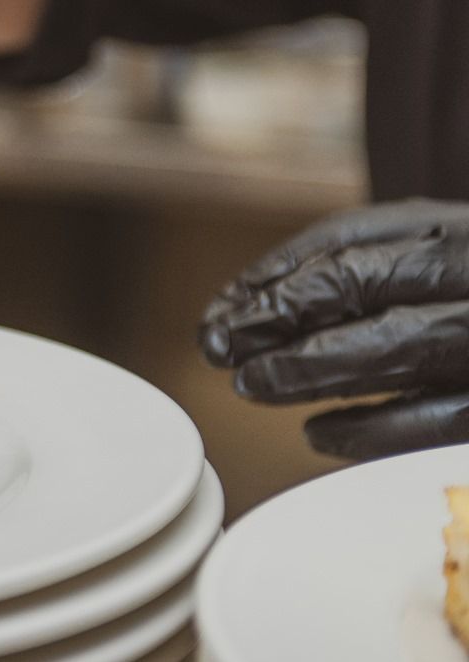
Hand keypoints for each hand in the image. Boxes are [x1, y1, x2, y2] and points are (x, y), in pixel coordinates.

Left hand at [200, 200, 468, 459]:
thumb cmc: (467, 288)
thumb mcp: (438, 251)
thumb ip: (366, 262)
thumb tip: (250, 302)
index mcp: (457, 227)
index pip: (349, 242)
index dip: (274, 278)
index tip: (223, 310)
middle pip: (362, 286)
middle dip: (277, 318)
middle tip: (218, 348)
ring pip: (397, 348)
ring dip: (309, 370)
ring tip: (251, 386)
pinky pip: (439, 416)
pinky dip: (370, 429)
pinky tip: (318, 435)